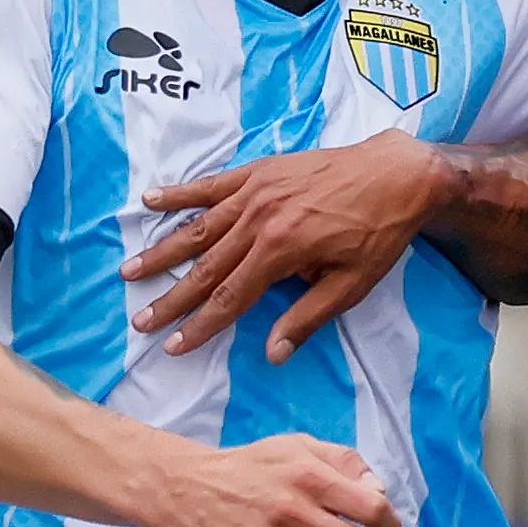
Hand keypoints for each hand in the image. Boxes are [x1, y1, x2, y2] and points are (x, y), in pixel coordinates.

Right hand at [121, 134, 441, 365]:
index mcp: (281, 251)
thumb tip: (272, 355)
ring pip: (197, 226)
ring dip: (162, 250)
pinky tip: (150, 201)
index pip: (230, 298)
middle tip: (139, 320)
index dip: (199, 325)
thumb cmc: (378, 234)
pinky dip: (179, 193)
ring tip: (130, 270)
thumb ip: (307, 318)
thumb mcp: (351, 286)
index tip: (172, 346)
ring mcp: (255, 191)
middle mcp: (259, 219)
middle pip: (205, 267)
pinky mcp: (259, 171)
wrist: (397, 175)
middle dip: (170, 298)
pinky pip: (210, 184)